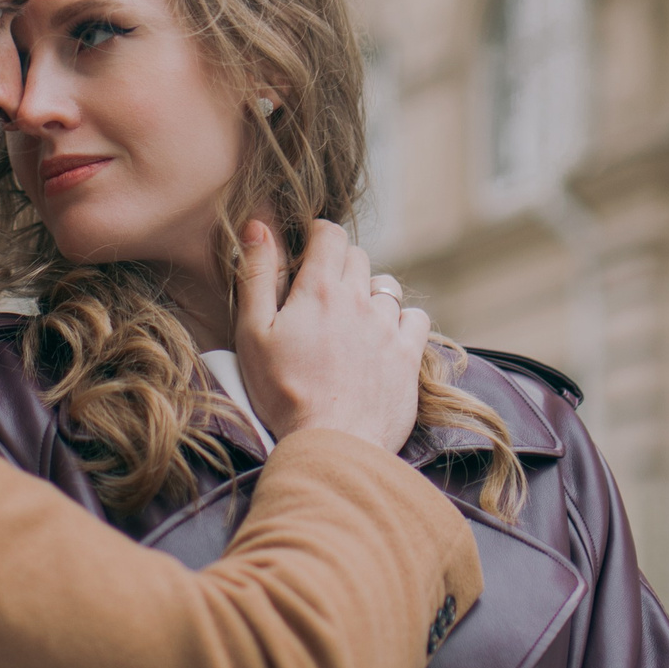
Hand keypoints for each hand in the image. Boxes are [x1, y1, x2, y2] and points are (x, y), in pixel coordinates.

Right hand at [234, 218, 429, 453]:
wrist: (333, 443)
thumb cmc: (284, 393)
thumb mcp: (252, 333)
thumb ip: (256, 275)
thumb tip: (257, 225)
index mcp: (320, 288)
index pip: (330, 233)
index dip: (317, 237)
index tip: (307, 256)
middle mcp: (360, 299)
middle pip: (358, 257)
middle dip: (339, 267)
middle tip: (319, 299)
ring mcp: (389, 327)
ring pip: (386, 287)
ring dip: (369, 295)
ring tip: (350, 323)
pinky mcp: (408, 356)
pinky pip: (416, 318)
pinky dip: (402, 321)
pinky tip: (383, 340)